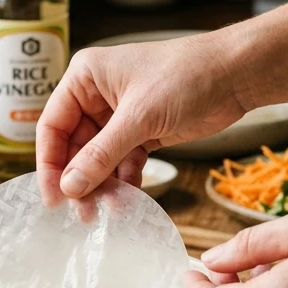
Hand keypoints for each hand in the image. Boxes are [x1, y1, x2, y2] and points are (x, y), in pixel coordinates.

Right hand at [36, 32, 248, 197]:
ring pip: (99, 158)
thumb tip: (70, 187)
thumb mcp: (139, 117)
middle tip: (83, 213)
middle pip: (75, 146)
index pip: (53, 125)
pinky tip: (129, 200)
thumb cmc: (186, 76)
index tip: (53, 198)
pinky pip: (123, 162)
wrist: (236, 74)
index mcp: (85, 78)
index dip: (50, 163)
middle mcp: (97, 95)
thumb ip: (102, 154)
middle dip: (80, 179)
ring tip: (108, 212)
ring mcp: (120, 115)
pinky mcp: (143, 131)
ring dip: (103, 185)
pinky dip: (125, 181)